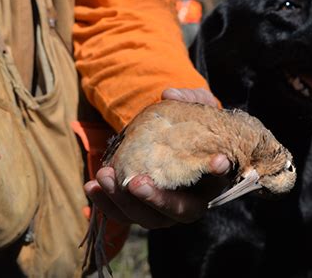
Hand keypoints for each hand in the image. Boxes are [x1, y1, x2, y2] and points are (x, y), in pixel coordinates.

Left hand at [83, 88, 229, 228]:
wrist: (172, 141)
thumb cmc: (191, 126)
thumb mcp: (198, 107)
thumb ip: (190, 99)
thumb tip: (169, 95)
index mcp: (211, 178)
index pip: (220, 180)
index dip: (218, 173)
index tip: (218, 162)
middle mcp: (191, 201)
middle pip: (178, 212)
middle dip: (156, 200)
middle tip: (137, 183)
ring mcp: (163, 209)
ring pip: (146, 217)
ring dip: (122, 201)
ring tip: (104, 177)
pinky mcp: (140, 208)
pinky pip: (123, 214)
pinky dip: (105, 203)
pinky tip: (92, 185)